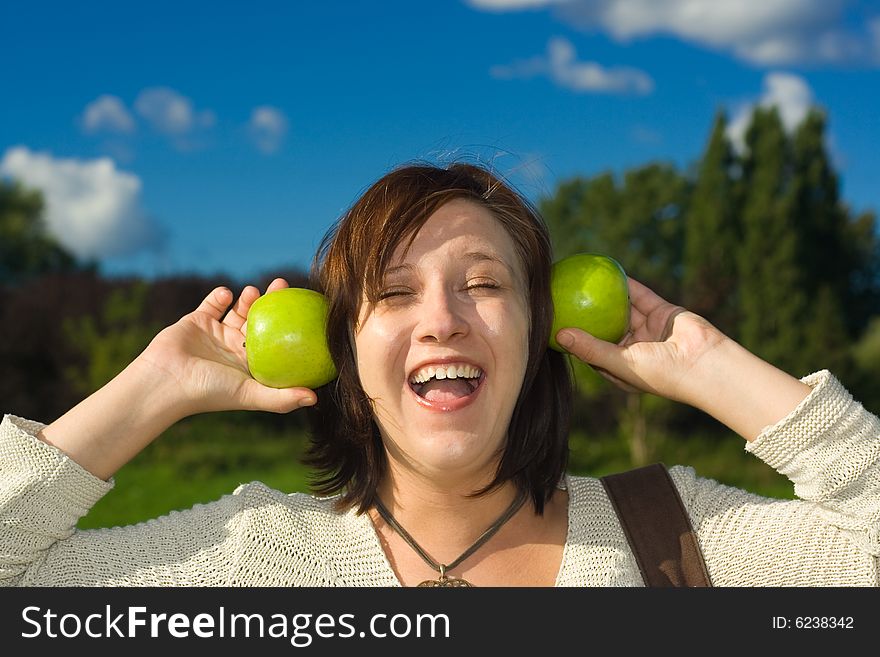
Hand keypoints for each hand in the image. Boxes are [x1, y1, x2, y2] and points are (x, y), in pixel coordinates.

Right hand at [137, 278, 317, 416]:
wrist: (166, 382)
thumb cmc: (209, 391)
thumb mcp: (250, 395)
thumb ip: (282, 398)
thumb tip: (315, 399)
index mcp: (250, 366)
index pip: (277, 342)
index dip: (290, 327)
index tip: (303, 309)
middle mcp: (235, 350)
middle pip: (261, 322)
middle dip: (272, 303)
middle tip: (282, 285)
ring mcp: (215, 334)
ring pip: (238, 310)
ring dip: (248, 299)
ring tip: (253, 292)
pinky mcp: (196, 321)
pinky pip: (212, 304)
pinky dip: (220, 296)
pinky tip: (227, 294)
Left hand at [555, 277, 727, 404]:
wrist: (705, 363)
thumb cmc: (660, 373)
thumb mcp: (621, 363)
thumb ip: (590, 348)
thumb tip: (559, 334)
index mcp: (621, 366)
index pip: (591, 350)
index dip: (574, 338)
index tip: (553, 323)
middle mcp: (633, 348)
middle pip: (603, 327)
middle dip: (585, 313)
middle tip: (562, 297)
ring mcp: (647, 329)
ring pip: (620, 309)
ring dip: (603, 296)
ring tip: (581, 280)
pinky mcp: (661, 312)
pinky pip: (639, 295)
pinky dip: (626, 284)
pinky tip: (607, 271)